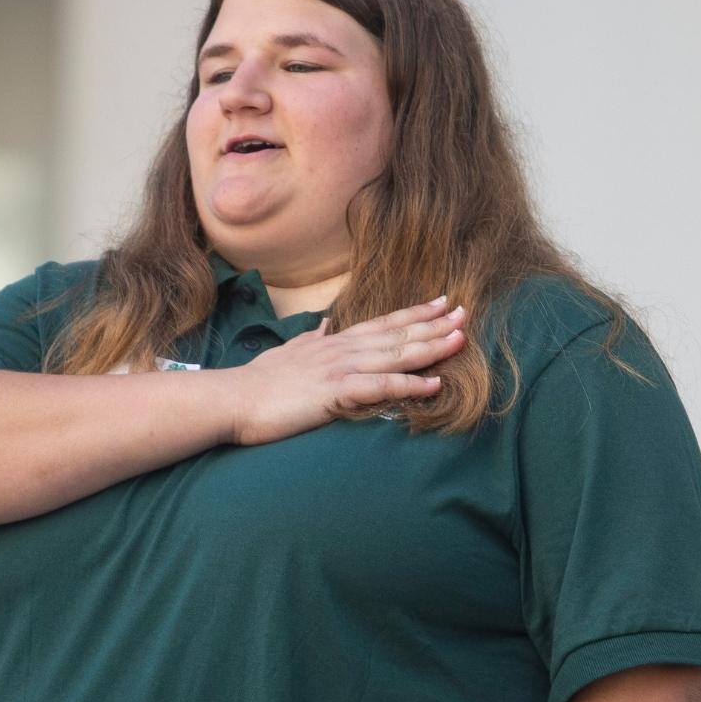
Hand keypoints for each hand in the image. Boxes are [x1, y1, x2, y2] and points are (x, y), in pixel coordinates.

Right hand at [219, 296, 463, 444]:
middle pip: (396, 334)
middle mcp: (342, 349)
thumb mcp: (289, 352)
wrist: (234, 398)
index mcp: (334, 342)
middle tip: (466, 313)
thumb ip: (311, 339)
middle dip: (434, 324)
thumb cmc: (259, 381)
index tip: (442, 303)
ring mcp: (340, 368)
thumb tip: (325, 325)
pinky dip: (409, 385)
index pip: (382, 323)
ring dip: (430, 347)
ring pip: (394, 355)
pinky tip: (434, 385)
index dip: (414, 314)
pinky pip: (380, 387)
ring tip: (460, 339)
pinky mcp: (335, 392)